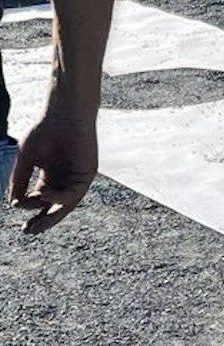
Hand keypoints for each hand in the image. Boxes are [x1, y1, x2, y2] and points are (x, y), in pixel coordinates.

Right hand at [10, 108, 98, 234]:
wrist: (64, 114)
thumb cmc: (45, 131)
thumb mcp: (27, 160)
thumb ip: (19, 182)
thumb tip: (13, 205)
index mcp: (50, 175)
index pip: (40, 199)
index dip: (29, 207)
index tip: (16, 207)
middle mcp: (64, 178)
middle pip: (55, 206)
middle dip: (42, 220)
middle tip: (28, 231)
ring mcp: (77, 177)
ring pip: (66, 204)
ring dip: (51, 216)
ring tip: (35, 225)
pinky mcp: (87, 174)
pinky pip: (74, 193)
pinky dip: (58, 198)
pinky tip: (44, 196)